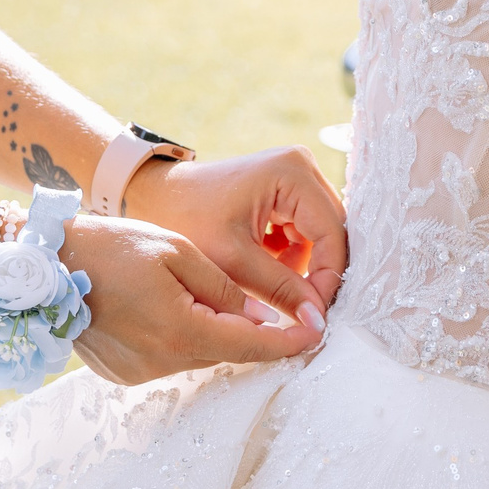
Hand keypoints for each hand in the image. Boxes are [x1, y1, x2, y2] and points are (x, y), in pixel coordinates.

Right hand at [59, 209, 324, 385]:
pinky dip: (180, 336)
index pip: (251, 347)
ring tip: (200, 293)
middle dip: (250, 332)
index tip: (317, 333)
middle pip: (224, 353)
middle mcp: (161, 364)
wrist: (46, 264)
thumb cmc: (113, 246)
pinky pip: (168, 358)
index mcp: (182, 333)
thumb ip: (224, 289)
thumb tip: (260, 318)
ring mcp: (138, 374)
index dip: (289, 341)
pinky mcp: (121, 374)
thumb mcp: (178, 252)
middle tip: (271, 304)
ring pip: (197, 355)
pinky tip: (165, 306)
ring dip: (211, 331)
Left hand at [126, 147, 346, 324]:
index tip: (315, 316)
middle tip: (303, 312)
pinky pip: (305, 230)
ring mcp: (295, 175)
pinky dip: (291, 256)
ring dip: (303, 266)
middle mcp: (301, 166)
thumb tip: (319, 323)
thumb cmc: (187, 221)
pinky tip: (267, 269)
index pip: (331, 233)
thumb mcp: (235, 261)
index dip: (328, 278)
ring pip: (319, 235)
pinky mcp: (287, 189)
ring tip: (274, 289)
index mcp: (292, 173)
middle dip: (318, 273)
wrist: (156, 199)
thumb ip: (281, 290)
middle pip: (331, 232)